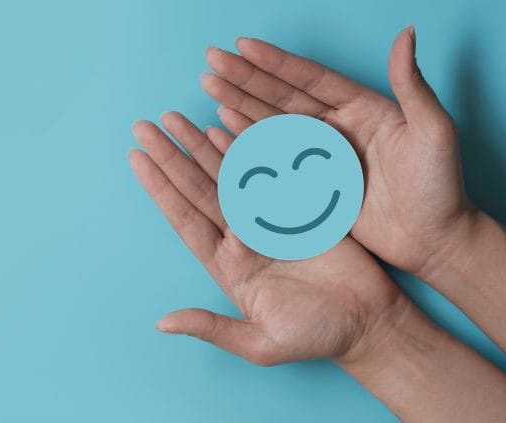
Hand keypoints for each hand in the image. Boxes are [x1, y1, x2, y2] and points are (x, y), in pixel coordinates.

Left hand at [129, 112, 405, 364]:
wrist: (369, 324)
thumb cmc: (314, 337)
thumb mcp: (260, 343)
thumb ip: (211, 328)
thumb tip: (162, 323)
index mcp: (226, 265)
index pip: (185, 218)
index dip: (160, 189)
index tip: (136, 159)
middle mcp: (240, 238)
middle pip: (198, 187)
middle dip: (172, 156)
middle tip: (145, 125)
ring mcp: (268, 219)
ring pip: (228, 174)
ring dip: (202, 144)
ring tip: (177, 118)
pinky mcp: (299, 206)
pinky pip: (268, 169)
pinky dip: (248, 147)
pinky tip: (228, 125)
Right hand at [200, 26, 473, 275]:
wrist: (437, 240)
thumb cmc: (442, 187)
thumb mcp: (434, 131)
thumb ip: (413, 85)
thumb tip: (406, 34)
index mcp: (362, 109)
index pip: (310, 79)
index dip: (276, 62)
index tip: (243, 46)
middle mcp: (337, 127)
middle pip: (282, 96)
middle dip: (246, 78)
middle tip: (212, 60)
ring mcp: (321, 156)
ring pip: (271, 123)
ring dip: (239, 104)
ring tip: (209, 86)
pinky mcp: (312, 185)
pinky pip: (272, 159)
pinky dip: (246, 142)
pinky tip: (222, 128)